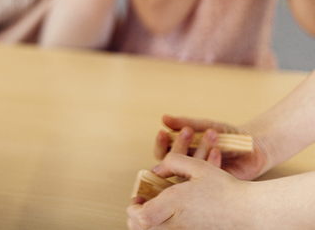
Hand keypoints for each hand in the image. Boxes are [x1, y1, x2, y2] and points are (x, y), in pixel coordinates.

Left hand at [127, 153, 251, 228]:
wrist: (251, 213)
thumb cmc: (226, 189)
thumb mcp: (199, 166)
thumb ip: (173, 162)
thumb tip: (155, 171)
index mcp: (175, 204)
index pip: (142, 217)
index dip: (133, 209)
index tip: (137, 199)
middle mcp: (179, 224)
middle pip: (142, 229)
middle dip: (135, 219)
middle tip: (140, 207)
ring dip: (148, 225)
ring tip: (152, 213)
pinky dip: (163, 228)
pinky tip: (169, 219)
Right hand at [155, 115, 269, 180]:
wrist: (255, 145)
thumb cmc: (228, 134)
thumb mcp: (206, 126)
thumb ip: (185, 122)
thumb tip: (164, 118)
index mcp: (183, 151)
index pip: (163, 152)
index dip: (161, 144)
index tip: (163, 132)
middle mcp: (189, 166)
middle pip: (172, 162)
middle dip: (179, 145)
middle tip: (189, 132)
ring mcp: (201, 177)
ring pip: (190, 169)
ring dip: (199, 150)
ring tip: (212, 134)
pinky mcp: (215, 184)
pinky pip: (207, 177)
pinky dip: (212, 162)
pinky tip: (218, 150)